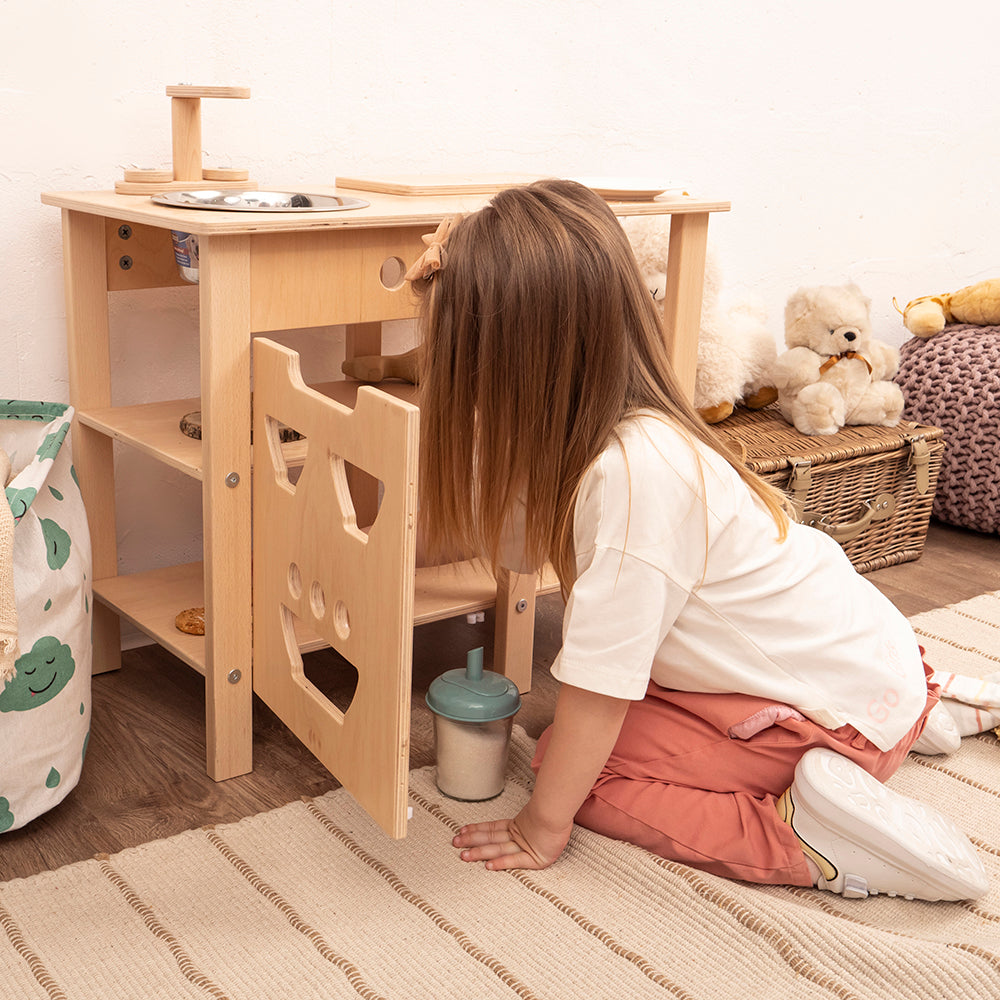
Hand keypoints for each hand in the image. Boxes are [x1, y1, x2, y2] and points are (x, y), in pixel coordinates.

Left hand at [453, 806, 571, 871]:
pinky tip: (488, 866)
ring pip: (497, 848)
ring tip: (464, 856)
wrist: (563, 810)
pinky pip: (515, 860)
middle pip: (490, 837)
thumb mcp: (541, 808)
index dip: (477, 829)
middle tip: (455, 843)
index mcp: (519, 825)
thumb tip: (531, 795)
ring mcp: (525, 846)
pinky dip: (502, 863)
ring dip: (480, 852)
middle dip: (472, 840)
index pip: (493, 828)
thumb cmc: (556, 807)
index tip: (463, 831)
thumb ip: (533, 808)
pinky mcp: (535, 857)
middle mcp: (518, 835)